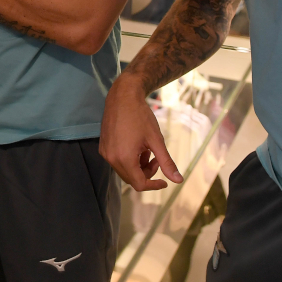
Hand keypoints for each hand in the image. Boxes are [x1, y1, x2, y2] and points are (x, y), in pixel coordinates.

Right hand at [99, 72, 183, 190]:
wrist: (123, 96)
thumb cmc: (140, 116)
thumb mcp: (156, 140)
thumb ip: (166, 162)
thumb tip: (178, 181)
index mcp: (124, 158)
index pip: (139, 184)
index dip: (153, 185)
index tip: (165, 181)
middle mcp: (111, 158)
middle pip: (131, 178)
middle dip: (147, 173)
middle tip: (156, 158)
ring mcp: (105, 152)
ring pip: (124, 170)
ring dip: (138, 166)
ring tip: (147, 149)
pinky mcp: (103, 146)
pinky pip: (117, 161)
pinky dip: (129, 159)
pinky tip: (137, 145)